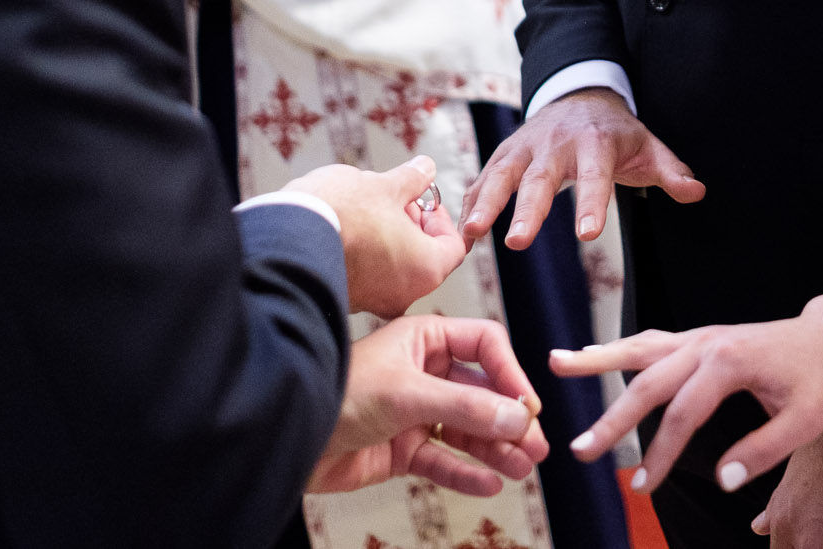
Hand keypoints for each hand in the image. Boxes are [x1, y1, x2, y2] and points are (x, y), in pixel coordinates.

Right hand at [287, 158, 468, 317]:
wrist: (285, 238)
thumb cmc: (342, 213)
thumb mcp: (385, 186)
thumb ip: (412, 179)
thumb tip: (426, 169)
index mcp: (425, 269)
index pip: (452, 247)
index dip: (440, 218)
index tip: (423, 200)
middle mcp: (402, 294)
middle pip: (422, 258)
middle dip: (411, 225)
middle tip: (394, 199)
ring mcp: (371, 301)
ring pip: (392, 268)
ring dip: (386, 238)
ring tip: (366, 209)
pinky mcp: (344, 299)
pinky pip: (365, 276)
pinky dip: (364, 254)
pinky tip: (347, 228)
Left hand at [309, 315, 550, 495]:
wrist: (286, 433)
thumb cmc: (337, 393)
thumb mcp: (407, 393)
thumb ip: (466, 407)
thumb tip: (517, 419)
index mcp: (425, 339)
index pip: (485, 346)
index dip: (510, 374)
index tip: (527, 406)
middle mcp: (424, 372)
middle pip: (482, 392)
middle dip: (509, 419)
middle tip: (536, 445)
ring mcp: (414, 411)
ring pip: (467, 430)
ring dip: (495, 449)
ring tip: (522, 468)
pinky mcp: (401, 449)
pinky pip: (443, 460)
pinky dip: (466, 472)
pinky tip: (490, 483)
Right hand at [460, 89, 703, 249]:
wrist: (580, 94)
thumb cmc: (616, 132)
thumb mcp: (647, 146)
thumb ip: (669, 171)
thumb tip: (696, 191)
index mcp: (595, 144)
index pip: (594, 177)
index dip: (592, 204)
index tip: (587, 235)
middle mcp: (556, 143)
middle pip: (540, 178)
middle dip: (527, 210)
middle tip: (518, 242)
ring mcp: (526, 146)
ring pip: (502, 173)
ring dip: (486, 202)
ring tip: (472, 232)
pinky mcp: (506, 152)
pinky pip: (485, 176)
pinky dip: (471, 199)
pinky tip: (461, 229)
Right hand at [551, 301, 822, 495]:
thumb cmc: (818, 378)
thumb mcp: (804, 421)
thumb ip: (763, 452)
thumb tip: (722, 481)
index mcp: (728, 362)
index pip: (682, 414)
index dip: (660, 453)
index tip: (642, 486)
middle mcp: (705, 344)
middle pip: (647, 383)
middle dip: (611, 419)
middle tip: (581, 450)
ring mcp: (697, 337)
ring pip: (638, 349)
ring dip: (596, 359)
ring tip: (555, 363)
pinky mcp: (696, 339)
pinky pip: (649, 343)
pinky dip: (617, 350)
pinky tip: (591, 355)